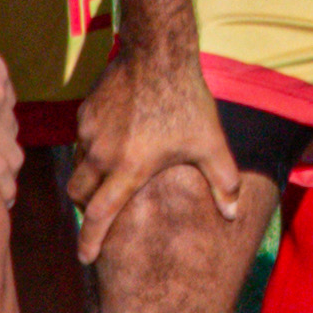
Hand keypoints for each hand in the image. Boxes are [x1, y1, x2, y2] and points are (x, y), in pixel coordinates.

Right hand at [65, 29, 241, 234]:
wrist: (158, 54)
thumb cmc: (187, 101)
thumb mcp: (210, 143)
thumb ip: (223, 181)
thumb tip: (233, 215)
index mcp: (129, 169)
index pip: (100, 216)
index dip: (91, 241)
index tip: (85, 259)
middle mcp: (103, 154)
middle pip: (79, 194)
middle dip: (86, 208)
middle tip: (98, 211)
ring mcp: (90, 132)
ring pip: (79, 164)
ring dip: (90, 175)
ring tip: (110, 174)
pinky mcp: (85, 111)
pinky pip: (82, 138)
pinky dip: (92, 147)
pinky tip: (115, 138)